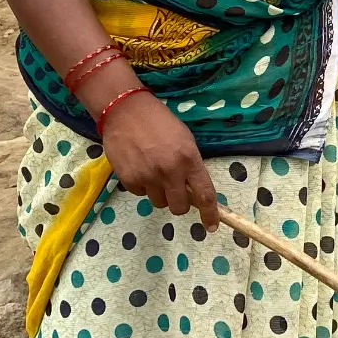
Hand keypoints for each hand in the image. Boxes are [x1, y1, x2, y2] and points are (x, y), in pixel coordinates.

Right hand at [98, 90, 221, 224]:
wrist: (126, 111)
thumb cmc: (160, 121)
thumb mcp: (185, 139)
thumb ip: (191, 165)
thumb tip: (194, 190)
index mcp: (189, 159)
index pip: (205, 195)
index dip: (210, 214)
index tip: (211, 226)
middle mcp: (170, 172)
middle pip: (179, 207)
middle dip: (179, 202)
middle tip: (174, 189)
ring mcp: (148, 177)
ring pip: (159, 202)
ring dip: (159, 192)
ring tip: (154, 171)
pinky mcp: (129, 179)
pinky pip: (140, 193)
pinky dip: (142, 186)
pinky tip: (139, 166)